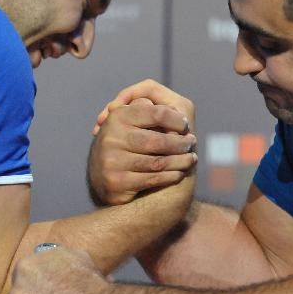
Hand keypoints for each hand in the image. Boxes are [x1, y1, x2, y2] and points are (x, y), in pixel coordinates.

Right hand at [89, 85, 197, 205]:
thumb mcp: (131, 121)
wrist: (100, 175)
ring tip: (191, 159)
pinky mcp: (117, 182)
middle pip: (158, 141)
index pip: (156, 113)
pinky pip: (152, 179)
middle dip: (181, 143)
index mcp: (118, 116)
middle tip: (192, 142)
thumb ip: (150, 111)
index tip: (185, 124)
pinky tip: (179, 173)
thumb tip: (176, 112)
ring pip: (158, 162)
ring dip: (180, 161)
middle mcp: (112, 137)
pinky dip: (170, 176)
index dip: (176, 119)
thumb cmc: (125, 142)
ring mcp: (113, 161)